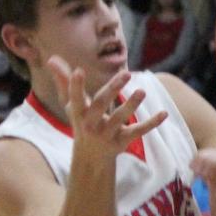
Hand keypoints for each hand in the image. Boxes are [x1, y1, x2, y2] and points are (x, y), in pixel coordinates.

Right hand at [47, 59, 165, 159]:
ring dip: (131, 105)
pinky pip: (138, 132)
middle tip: (126, 73)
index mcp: (78, 113)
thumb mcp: (72, 104)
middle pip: (100, 106)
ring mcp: (107, 134)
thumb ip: (64, 81)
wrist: (90, 157)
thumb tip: (52, 58)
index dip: (75, 86)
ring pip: (120, 119)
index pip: (75, 98)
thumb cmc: (81, 122)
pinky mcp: (122, 141)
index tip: (78, 71)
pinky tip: (164, 113)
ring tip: (142, 91)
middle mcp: (91, 124)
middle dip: (112, 89)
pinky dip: (151, 123)